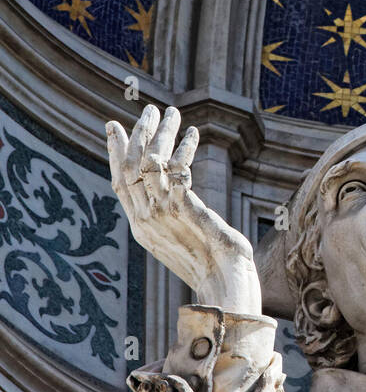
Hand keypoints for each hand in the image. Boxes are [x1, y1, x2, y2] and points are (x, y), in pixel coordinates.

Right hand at [107, 104, 261, 314]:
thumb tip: (167, 189)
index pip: (119, 181)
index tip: (113, 126)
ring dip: (163, 132)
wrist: (224, 282)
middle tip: (149, 108)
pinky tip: (193, 133)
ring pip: (152, 161)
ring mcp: (162, 214)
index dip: (115, 152)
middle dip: (139, 133)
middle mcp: (145, 219)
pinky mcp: (183, 208)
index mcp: (141, 226)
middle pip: (131, 165)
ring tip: (173, 112)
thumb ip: (165, 213)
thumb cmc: (208, 261)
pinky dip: (185, 147)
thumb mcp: (178, 236)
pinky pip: (179, 168)